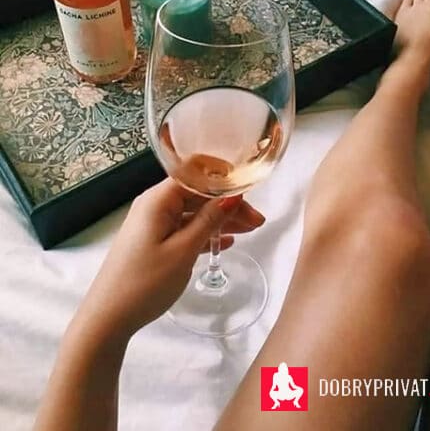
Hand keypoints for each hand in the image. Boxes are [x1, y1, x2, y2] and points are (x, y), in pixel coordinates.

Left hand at [75, 178, 264, 339]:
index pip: (196, 175)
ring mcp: (154, 225)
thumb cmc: (145, 282)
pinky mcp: (154, 242)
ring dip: (221, 220)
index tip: (250, 192)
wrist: (107, 318)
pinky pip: (185, 230)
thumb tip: (232, 195)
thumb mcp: (183, 250)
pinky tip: (226, 242)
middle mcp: (155, 206)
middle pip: (198, 195)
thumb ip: (209, 220)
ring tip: (251, 230)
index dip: (224, 180)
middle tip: (258, 221)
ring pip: (194, 213)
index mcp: (158, 200)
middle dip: (228, 204)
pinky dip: (206, 233)